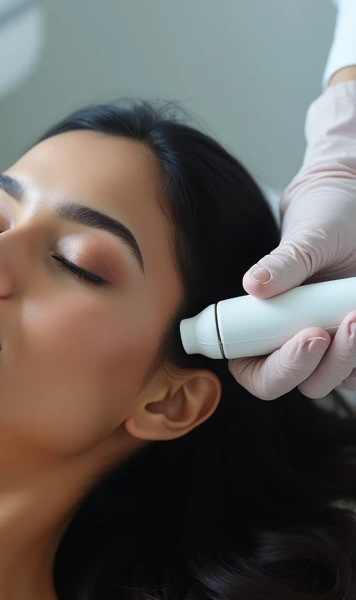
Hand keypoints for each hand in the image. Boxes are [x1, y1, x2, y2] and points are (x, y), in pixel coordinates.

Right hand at [228, 81, 355, 399]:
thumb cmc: (325, 216)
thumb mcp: (307, 236)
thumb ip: (283, 262)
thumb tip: (253, 284)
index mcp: (259, 327)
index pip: (257, 373)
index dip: (280, 369)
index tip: (309, 337)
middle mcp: (292, 344)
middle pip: (306, 383)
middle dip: (329, 364)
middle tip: (349, 325)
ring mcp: (331, 348)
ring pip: (340, 380)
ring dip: (353, 357)